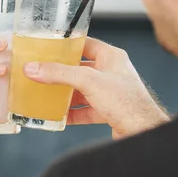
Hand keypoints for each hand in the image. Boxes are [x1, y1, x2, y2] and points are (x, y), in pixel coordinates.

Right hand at [23, 37, 169, 138]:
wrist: (143, 132)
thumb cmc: (128, 102)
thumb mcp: (88, 81)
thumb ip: (59, 74)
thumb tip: (34, 68)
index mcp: (112, 58)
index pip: (86, 44)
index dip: (67, 45)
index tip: (49, 48)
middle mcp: (111, 74)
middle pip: (80, 69)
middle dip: (61, 73)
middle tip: (42, 73)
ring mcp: (109, 93)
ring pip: (81, 91)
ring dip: (65, 95)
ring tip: (46, 95)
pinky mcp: (107, 111)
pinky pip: (84, 111)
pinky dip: (71, 114)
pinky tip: (58, 116)